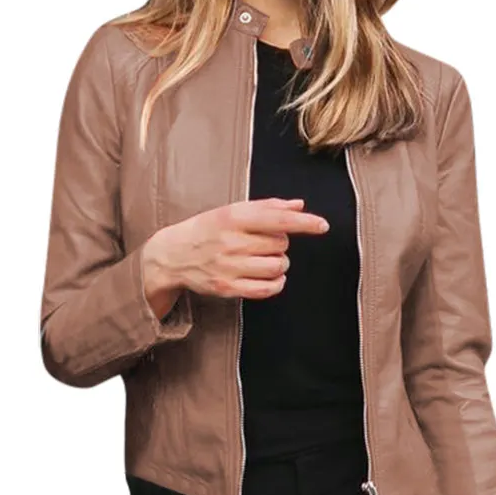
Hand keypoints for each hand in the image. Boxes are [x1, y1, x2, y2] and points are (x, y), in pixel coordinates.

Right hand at [141, 197, 328, 315]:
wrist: (172, 255)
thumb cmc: (207, 230)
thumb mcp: (231, 211)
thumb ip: (266, 207)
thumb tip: (299, 205)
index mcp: (232, 217)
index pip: (277, 219)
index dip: (304, 223)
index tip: (322, 226)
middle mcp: (231, 242)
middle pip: (280, 244)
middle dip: (280, 244)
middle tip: (265, 243)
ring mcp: (229, 267)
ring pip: (276, 267)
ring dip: (280, 264)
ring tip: (267, 259)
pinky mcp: (227, 288)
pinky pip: (266, 289)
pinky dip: (276, 283)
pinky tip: (271, 277)